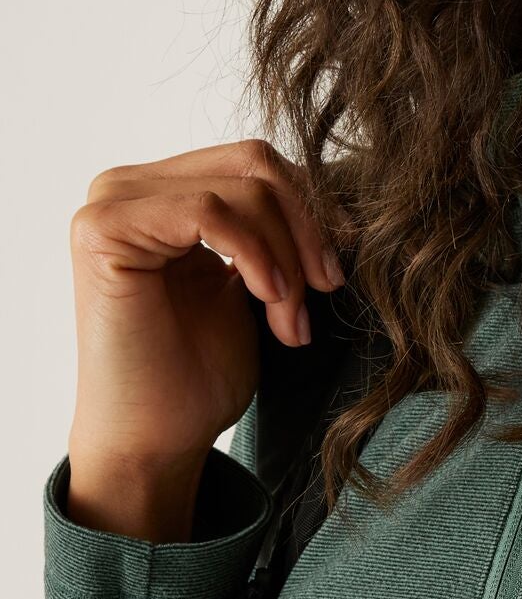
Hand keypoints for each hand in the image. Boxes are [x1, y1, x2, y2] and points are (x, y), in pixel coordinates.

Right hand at [65, 137, 349, 478]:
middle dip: (307, 230)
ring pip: (243, 189)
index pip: (258, 162)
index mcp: (167, 191)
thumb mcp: (261, 281)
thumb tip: (341, 192)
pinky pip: (209, 211)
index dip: (314, 209)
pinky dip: (256, 255)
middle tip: (325, 290)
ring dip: (287, 258)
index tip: (338, 268)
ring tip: (290, 320)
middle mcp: (132, 185)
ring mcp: (113, 202)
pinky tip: (269, 300)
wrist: (159, 435)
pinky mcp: (103, 229)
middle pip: (256, 164)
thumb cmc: (202, 370)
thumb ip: (279, 229)